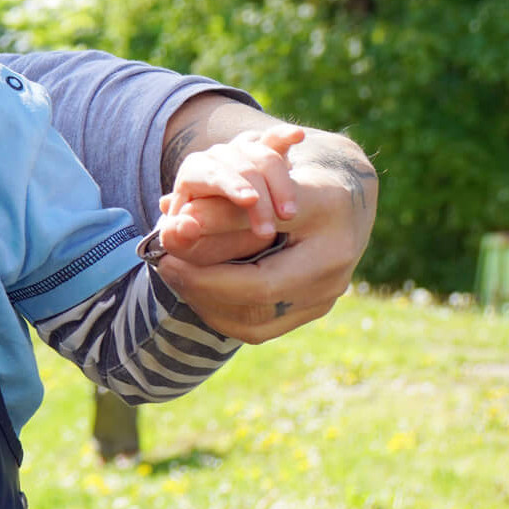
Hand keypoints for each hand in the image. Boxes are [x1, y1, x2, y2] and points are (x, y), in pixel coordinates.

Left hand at [155, 126, 377, 342]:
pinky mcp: (307, 310)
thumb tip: (177, 227)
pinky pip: (258, 327)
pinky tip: (197, 288)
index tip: (168, 258)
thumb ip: (225, 210)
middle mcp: (331, 285)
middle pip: (255, 309)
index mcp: (330, 252)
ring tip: (178, 275)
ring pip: (253, 326)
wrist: (342, 196)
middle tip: (166, 267)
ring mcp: (321, 302)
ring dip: (207, 304)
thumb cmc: (300, 182)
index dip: (207, 278)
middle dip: (202, 291)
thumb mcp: (268, 184)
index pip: (259, 284)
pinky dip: (222, 311)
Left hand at [156, 125, 304, 251]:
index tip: (249, 201)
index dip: (229, 184)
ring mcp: (243, 151)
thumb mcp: (187, 242)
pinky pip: (276, 139)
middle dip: (259, 197)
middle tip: (269, 231)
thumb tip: (185, 225)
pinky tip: (297, 135)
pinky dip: (285, 136)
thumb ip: (180, 237)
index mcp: (193, 174)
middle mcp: (217, 157)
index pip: (208, 172)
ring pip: (265, 157)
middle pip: (241, 166)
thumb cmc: (201, 234)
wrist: (218, 225)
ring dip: (281, 185)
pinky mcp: (267, 151)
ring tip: (288, 216)